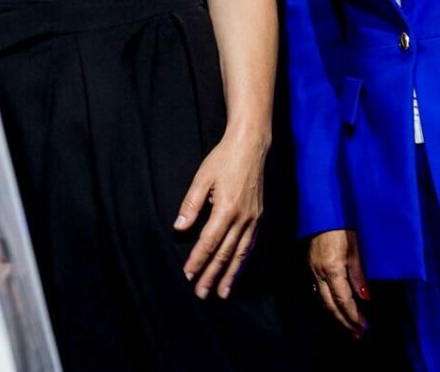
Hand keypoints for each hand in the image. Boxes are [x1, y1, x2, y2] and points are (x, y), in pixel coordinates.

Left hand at [176, 132, 267, 299]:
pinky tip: (237, 271)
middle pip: (225, 253)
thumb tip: (179, 228)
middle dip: (212, 275)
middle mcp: (243, 217)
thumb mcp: (202, 178)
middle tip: (202, 293)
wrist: (251, 146)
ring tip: (222, 292)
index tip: (188, 274)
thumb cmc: (224, 159)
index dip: (198, 259)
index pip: (209, 241)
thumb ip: (191, 204)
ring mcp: (254, 218)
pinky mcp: (260, 217)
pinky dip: (243, 261)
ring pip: (241, 253)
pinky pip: (251, 245)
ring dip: (230, 275)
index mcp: (226, 208)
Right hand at [308, 229, 367, 337]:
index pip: (343, 300)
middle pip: (330, 305)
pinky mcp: (309, 264)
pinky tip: (334, 305)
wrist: (322, 208)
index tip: (364, 327)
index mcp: (332, 269)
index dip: (353, 316)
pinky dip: (327, 301)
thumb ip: (358, 274)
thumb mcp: (356, 248)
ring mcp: (312, 269)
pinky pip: (317, 289)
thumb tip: (365, 298)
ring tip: (348, 325)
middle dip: (344, 321)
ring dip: (335, 314)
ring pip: (321, 299)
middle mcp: (318, 272)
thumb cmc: (342, 224)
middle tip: (357, 334)